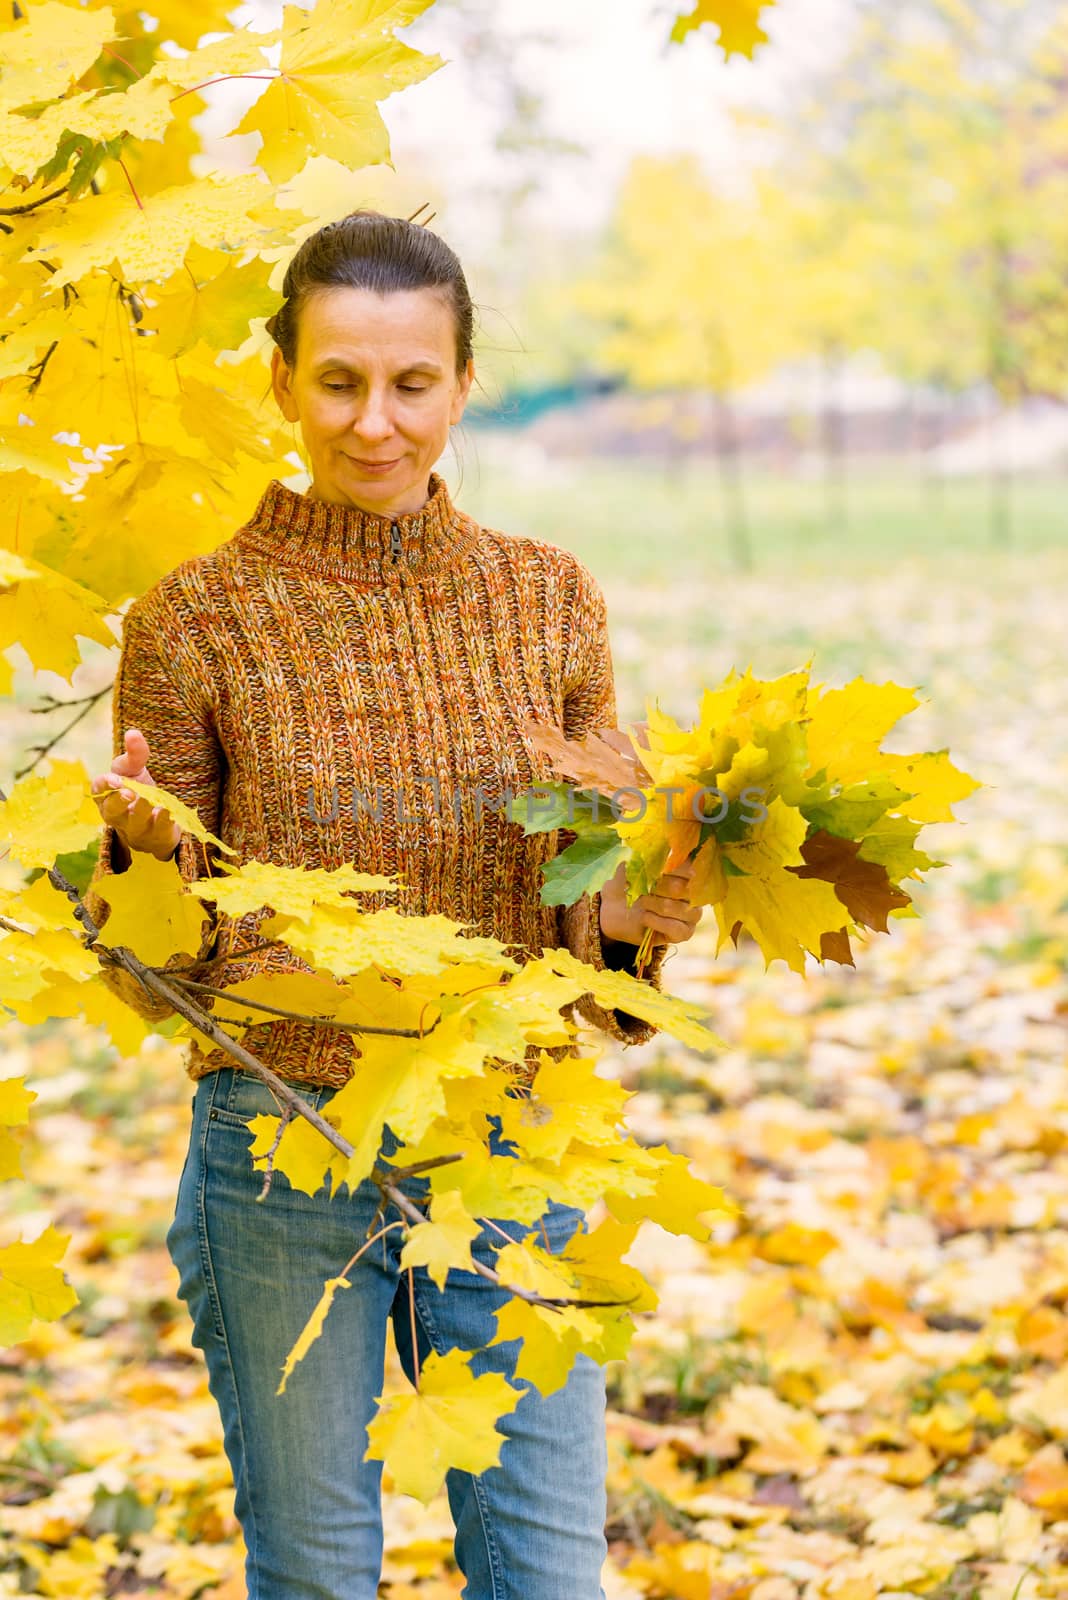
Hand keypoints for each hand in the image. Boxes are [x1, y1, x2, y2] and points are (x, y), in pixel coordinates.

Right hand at [91, 727, 181, 864]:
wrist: (159, 821)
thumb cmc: (139, 791)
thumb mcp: (135, 771)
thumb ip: (134, 754)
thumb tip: (133, 733)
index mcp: (106, 798)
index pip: (98, 791)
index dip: (104, 785)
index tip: (115, 778)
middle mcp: (118, 816)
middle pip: (112, 811)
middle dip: (118, 802)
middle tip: (129, 792)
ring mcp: (137, 829)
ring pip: (135, 823)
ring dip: (142, 810)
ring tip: (149, 799)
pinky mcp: (157, 836)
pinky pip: (158, 831)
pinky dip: (163, 821)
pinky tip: (168, 811)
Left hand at [598, 857, 702, 949]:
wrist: (613, 909)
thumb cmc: (627, 884)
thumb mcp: (630, 868)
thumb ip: (642, 858)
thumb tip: (652, 851)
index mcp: (686, 872)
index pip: (689, 866)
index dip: (672, 867)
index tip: (654, 869)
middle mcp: (694, 892)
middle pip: (685, 888)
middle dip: (659, 888)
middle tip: (643, 889)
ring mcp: (692, 914)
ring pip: (682, 910)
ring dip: (656, 905)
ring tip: (641, 902)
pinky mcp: (684, 933)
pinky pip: (677, 929)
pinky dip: (657, 922)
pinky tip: (645, 917)